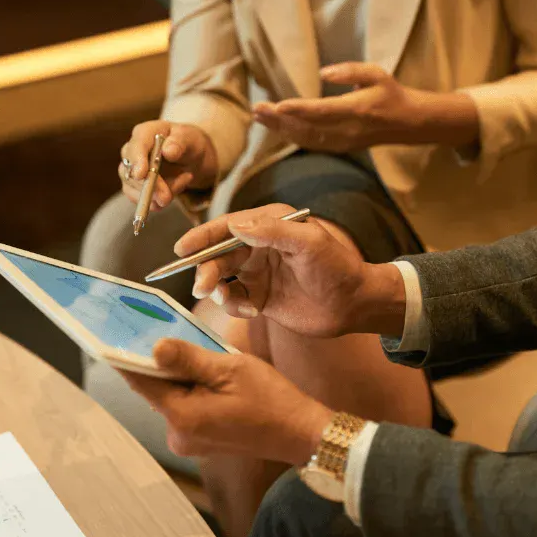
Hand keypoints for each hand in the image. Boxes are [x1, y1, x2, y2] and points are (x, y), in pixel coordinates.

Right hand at [118, 121, 218, 210]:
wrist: (192, 159)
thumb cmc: (189, 143)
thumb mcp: (190, 139)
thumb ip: (180, 143)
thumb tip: (168, 151)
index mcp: (144, 133)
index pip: (136, 146)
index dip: (137, 160)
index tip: (141, 175)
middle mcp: (132, 151)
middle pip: (131, 171)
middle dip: (149, 186)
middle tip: (167, 197)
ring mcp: (131, 171)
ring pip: (136, 189)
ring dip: (160, 194)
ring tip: (185, 179)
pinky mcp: (135, 188)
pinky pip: (143, 200)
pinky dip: (160, 201)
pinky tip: (178, 186)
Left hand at [120, 339, 334, 463]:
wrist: (300, 433)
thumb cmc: (271, 399)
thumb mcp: (229, 368)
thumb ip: (189, 358)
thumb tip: (154, 348)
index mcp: (183, 416)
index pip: (141, 382)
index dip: (124, 356)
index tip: (108, 335)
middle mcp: (179, 434)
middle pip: (155, 389)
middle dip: (157, 361)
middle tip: (152, 327)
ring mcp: (189, 440)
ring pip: (170, 396)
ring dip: (177, 374)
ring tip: (188, 347)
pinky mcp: (200, 440)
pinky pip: (185, 406)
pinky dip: (189, 387)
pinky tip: (203, 370)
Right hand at [176, 203, 406, 338]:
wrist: (354, 305)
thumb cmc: (338, 268)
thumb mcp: (309, 243)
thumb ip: (272, 231)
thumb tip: (235, 225)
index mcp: (269, 224)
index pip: (227, 227)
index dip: (202, 237)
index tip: (181, 249)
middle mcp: (259, 245)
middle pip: (218, 255)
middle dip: (206, 270)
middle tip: (202, 287)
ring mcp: (258, 272)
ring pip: (222, 278)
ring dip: (217, 289)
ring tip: (230, 300)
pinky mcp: (259, 297)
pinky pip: (234, 300)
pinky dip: (234, 306)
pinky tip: (252, 311)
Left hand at [252, 62, 477, 152]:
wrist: (407, 123)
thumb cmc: (390, 93)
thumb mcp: (376, 74)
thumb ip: (349, 71)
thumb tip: (323, 73)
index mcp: (356, 110)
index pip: (322, 111)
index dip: (298, 109)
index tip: (277, 105)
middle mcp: (346, 130)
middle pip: (307, 128)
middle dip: (279, 120)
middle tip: (257, 109)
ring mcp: (341, 142)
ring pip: (305, 139)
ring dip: (280, 129)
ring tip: (260, 117)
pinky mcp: (339, 147)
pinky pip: (311, 144)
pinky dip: (291, 136)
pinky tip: (276, 127)